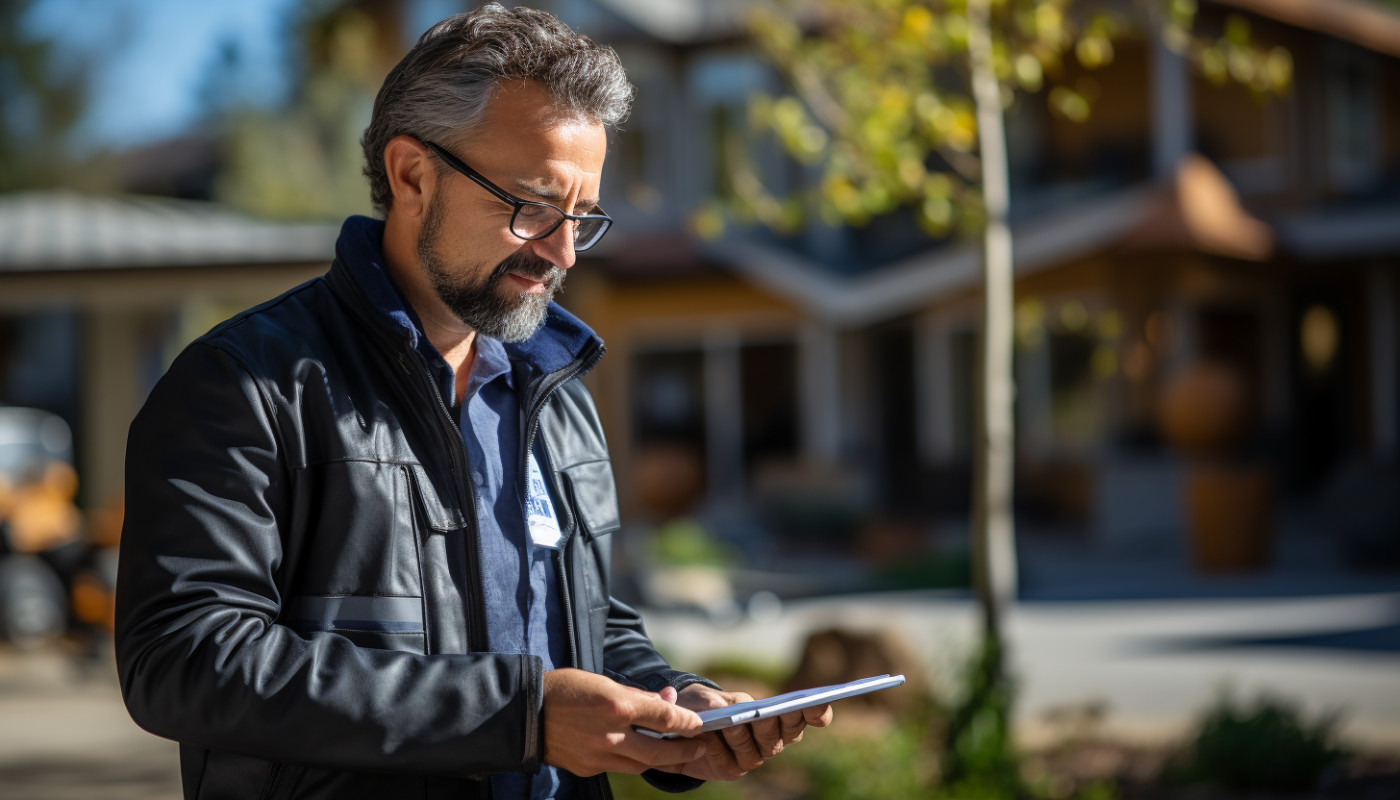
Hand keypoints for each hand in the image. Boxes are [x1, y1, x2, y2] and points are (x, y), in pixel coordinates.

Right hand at [539, 669, 704, 776]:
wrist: (524, 714)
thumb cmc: (566, 689)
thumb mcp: (603, 682)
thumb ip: (636, 695)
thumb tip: (666, 699)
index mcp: (617, 706)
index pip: (665, 719)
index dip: (687, 723)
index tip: (699, 724)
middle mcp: (611, 734)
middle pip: (659, 751)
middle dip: (684, 751)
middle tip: (699, 747)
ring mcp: (599, 755)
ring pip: (641, 765)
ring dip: (660, 759)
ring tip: (673, 752)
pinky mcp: (589, 768)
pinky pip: (618, 767)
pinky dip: (631, 760)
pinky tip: (636, 753)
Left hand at [658, 683, 834, 780]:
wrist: (680, 727)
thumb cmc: (705, 704)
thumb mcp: (713, 695)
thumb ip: (727, 701)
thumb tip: (737, 709)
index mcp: (775, 716)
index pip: (803, 717)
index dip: (816, 712)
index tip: (816, 703)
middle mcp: (770, 740)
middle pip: (784, 736)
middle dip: (775, 723)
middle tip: (768, 714)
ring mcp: (751, 756)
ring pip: (759, 752)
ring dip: (745, 736)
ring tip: (731, 723)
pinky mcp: (731, 770)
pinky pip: (731, 763)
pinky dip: (720, 748)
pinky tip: (710, 737)